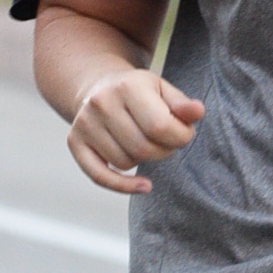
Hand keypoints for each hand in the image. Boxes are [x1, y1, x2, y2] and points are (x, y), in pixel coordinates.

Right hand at [67, 62, 203, 196]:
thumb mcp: (163, 90)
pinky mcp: (74, 141)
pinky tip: (143, 186)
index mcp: (128, 86)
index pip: (160, 127)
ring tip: (145, 143)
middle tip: (167, 142)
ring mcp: (85, 123)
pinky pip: (99, 176)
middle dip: (164, 151)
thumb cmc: (139, 92)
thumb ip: (182, 104)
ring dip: (143, 160)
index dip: (181, 138)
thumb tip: (197, 112)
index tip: (184, 134)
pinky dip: (122, 186)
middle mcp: (102, 103)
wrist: (99, 87)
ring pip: (125, 163)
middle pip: (143, 148)